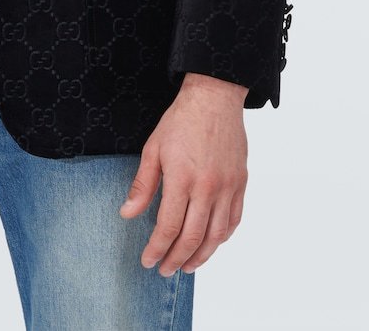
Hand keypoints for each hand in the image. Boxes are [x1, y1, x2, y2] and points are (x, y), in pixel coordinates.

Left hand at [119, 74, 248, 275]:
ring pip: (216, 235)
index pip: (168, 226)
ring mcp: (227, 187)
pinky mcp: (240, 184)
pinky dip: (221, 238)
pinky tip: (210, 244)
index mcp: (182, 178)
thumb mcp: (153, 148)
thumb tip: (127, 214)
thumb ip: (142, 185)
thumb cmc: (181, 120)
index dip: (157, 248)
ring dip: (201, 256)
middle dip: (176, 259)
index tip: (148, 261)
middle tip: (164, 270)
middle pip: (192, 237)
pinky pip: (233, 220)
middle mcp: (207, 187)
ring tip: (186, 266)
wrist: (214, 98)